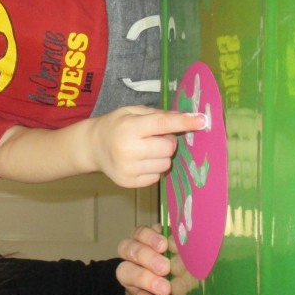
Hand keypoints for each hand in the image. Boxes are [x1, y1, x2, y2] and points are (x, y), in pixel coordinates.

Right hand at [88, 106, 206, 187]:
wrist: (92, 147)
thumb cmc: (115, 126)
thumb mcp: (131, 112)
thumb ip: (158, 115)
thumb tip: (187, 119)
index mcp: (129, 128)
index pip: (162, 124)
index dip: (184, 122)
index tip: (202, 120)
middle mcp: (128, 150)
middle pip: (168, 147)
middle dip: (167, 141)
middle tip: (154, 137)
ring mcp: (129, 169)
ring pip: (166, 164)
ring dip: (161, 156)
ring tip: (146, 150)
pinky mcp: (130, 183)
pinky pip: (157, 176)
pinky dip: (154, 168)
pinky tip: (140, 161)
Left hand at [116, 225, 171, 294]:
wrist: (173, 286)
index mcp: (129, 276)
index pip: (127, 273)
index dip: (144, 279)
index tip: (165, 288)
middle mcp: (133, 255)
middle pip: (130, 250)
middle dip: (147, 259)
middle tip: (165, 269)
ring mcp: (145, 240)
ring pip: (140, 234)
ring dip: (152, 239)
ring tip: (167, 248)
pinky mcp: (160, 231)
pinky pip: (158, 226)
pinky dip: (166, 230)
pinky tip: (176, 239)